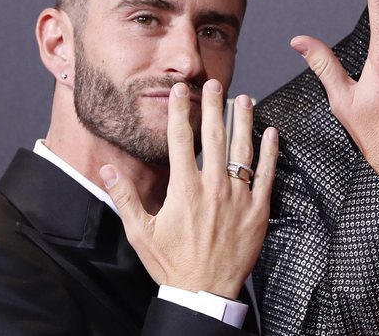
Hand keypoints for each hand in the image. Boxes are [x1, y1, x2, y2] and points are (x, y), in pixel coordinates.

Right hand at [100, 79, 277, 298]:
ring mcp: (238, 198)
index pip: (181, 140)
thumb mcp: (141, 233)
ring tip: (245, 99)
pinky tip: (272, 134)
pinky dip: (270, 153)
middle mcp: (213, 188)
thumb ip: (124, 198)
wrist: (204, 293)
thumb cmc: (172, 264)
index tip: (178, 91)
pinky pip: (266, 176)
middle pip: (215, 137)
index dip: (179, 112)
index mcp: (184, 190)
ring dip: (244, 122)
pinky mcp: (258, 210)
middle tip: (216, 84)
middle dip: (214, 106)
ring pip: (243, 150)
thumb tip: (106, 170)